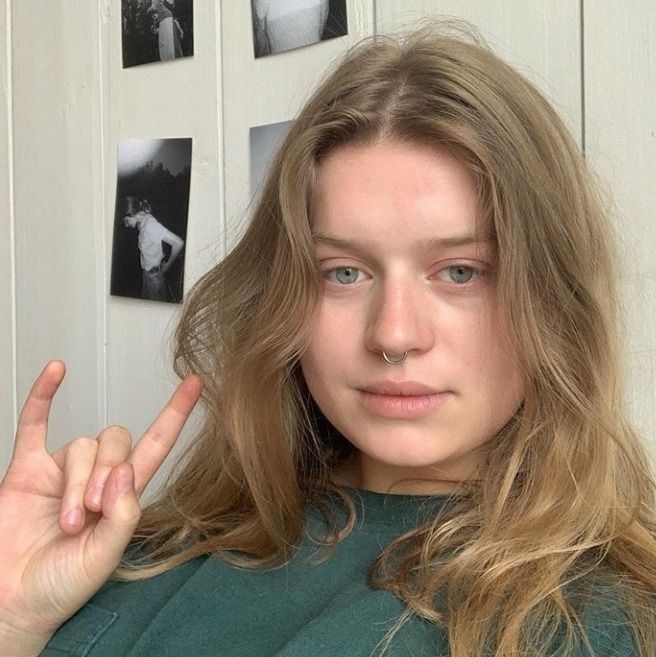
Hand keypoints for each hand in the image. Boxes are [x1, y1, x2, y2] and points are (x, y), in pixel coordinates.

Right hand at [0, 361, 201, 646]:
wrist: (13, 600)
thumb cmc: (62, 585)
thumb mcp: (105, 557)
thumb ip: (123, 515)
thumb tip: (125, 469)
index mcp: (125, 494)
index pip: (157, 443)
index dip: (176, 414)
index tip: (196, 383)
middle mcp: (98, 475)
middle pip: (115, 441)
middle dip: (103, 475)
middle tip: (89, 515)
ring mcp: (62, 470)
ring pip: (80, 446)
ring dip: (76, 482)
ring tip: (68, 520)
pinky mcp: (27, 469)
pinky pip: (35, 424)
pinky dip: (44, 395)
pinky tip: (56, 370)